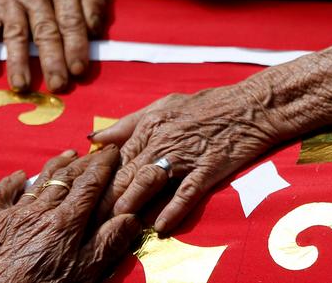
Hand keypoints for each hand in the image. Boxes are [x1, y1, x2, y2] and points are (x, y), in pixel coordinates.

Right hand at [0, 0, 105, 91]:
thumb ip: (94, 2)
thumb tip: (94, 32)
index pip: (71, 19)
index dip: (75, 46)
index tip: (79, 70)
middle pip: (44, 29)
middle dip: (51, 60)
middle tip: (58, 86)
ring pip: (15, 32)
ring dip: (18, 61)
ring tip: (22, 86)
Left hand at [0, 145, 141, 282]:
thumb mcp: (85, 274)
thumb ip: (107, 243)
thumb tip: (131, 217)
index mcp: (66, 222)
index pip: (90, 184)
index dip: (103, 165)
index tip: (113, 152)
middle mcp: (40, 211)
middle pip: (66, 177)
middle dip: (83, 161)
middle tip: (96, 152)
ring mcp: (14, 215)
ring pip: (38, 180)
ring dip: (56, 165)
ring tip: (69, 154)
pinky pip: (1, 194)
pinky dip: (11, 182)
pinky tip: (19, 175)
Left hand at [89, 41, 331, 233]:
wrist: (252, 106)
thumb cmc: (207, 105)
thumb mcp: (163, 105)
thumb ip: (127, 123)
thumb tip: (94, 138)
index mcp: (149, 125)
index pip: (114, 157)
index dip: (96, 178)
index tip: (79, 196)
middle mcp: (163, 140)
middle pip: (127, 172)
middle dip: (107, 197)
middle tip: (88, 219)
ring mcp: (186, 155)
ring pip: (150, 181)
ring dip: (133, 203)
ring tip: (117, 223)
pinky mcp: (209, 168)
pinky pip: (187, 192)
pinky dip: (173, 210)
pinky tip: (161, 227)